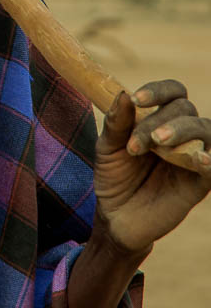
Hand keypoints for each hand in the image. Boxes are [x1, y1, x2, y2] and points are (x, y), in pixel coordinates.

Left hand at [93, 80, 210, 257]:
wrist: (115, 216)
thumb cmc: (114, 176)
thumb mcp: (107, 148)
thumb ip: (116, 123)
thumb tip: (123, 94)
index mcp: (160, 118)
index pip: (173, 92)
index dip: (158, 91)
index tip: (136, 99)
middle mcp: (181, 133)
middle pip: (185, 109)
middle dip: (158, 121)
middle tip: (135, 145)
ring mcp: (193, 157)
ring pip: (205, 130)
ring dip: (183, 130)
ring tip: (159, 142)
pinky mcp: (200, 184)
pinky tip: (200, 160)